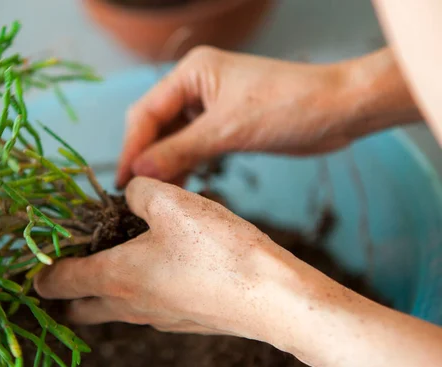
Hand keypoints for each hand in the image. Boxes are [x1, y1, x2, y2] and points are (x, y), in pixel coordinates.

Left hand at [35, 177, 311, 343]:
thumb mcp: (173, 203)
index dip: (39, 273)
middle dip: (64, 294)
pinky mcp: (184, 322)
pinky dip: (137, 291)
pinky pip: (146, 308)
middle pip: (79, 309)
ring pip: (113, 310)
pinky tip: (160, 269)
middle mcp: (130, 305)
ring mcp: (158, 319)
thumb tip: (130, 194)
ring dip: (102, 291)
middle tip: (63, 270)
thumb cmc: (218, 250)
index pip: (59, 281)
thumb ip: (141, 192)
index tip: (30, 265)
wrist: (274, 299)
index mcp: (116, 277)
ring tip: (110, 262)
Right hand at [116, 46, 419, 186]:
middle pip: (156, 125)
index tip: (123, 182)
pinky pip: (193, 147)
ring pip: (173, 139)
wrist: (339, 110)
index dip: (132, 148)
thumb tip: (138, 173)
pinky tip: (180, 187)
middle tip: (136, 193)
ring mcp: (210, 106)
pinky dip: (185, 166)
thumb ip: (180, 151)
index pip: (146, 112)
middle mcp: (196, 86)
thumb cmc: (288, 107)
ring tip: (156, 196)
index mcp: (191, 73)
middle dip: (146, 158)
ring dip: (165, 165)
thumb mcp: (227, 131)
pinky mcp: (225, 124)